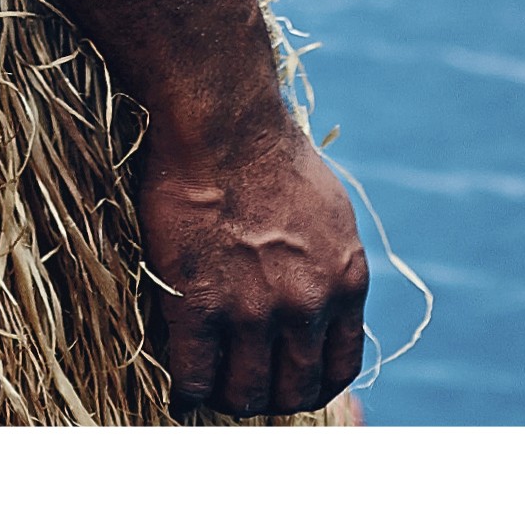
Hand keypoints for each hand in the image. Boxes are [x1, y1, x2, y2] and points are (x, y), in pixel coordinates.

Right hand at [137, 114, 368, 419]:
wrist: (221, 124)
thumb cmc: (269, 152)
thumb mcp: (329, 213)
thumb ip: (330, 264)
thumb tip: (324, 290)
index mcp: (345, 285)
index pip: (339, 368)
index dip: (312, 385)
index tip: (288, 382)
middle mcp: (306, 308)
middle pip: (293, 390)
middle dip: (267, 398)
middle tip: (241, 391)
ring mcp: (251, 310)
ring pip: (244, 392)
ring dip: (227, 399)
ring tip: (208, 391)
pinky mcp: (197, 304)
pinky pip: (194, 374)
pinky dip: (187, 390)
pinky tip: (179, 388)